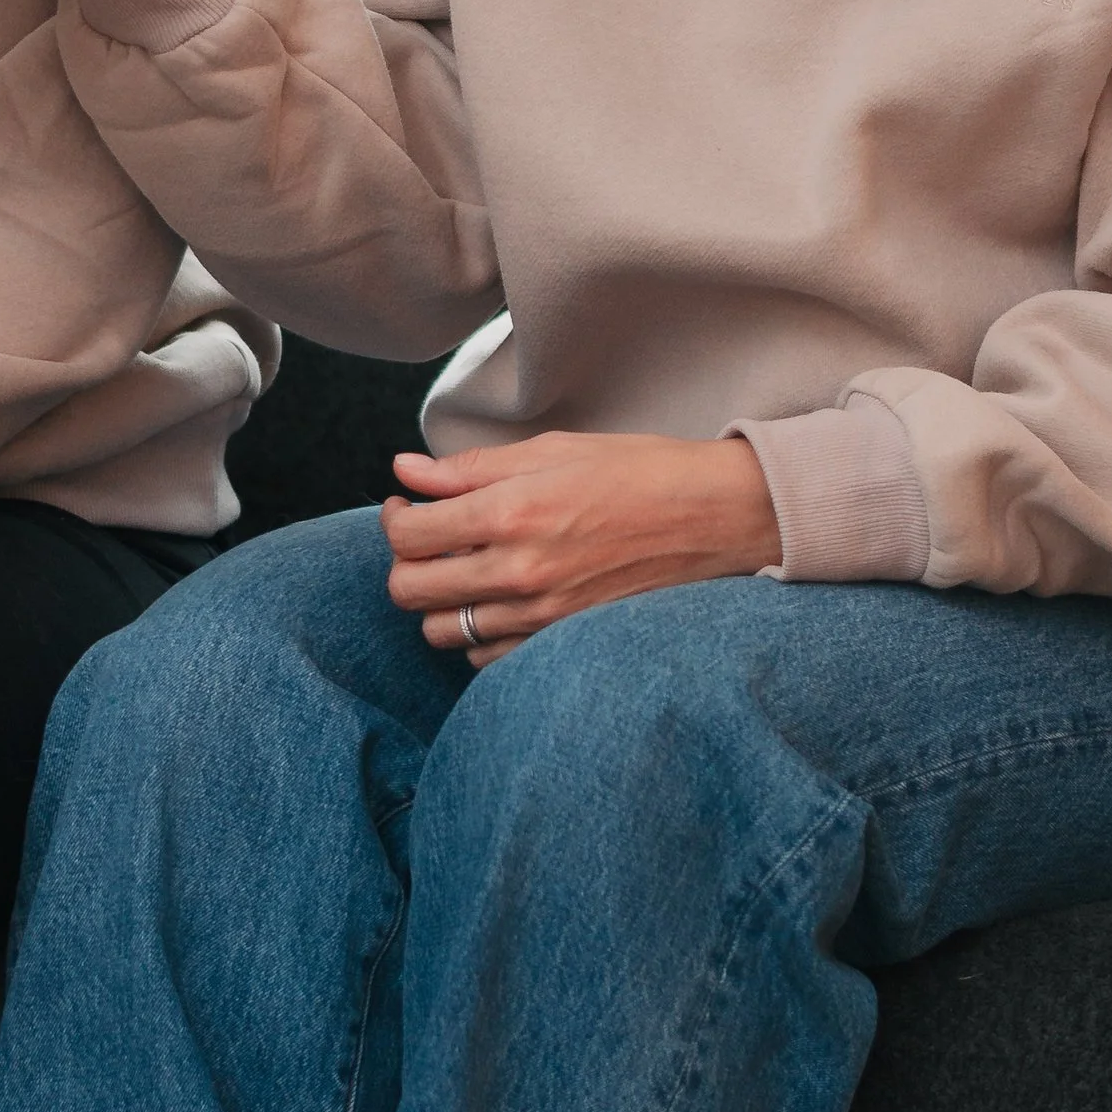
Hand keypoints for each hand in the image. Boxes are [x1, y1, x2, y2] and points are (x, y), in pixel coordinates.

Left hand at [382, 429, 784, 664]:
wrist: (715, 518)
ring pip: (441, 631)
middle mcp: (518, 572)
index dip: (396, 517)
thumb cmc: (638, 472)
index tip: (409, 504)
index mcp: (511, 513)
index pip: (408, 535)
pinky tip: (499, 599)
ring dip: (438, 601)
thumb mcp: (552, 451)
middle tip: (426, 536)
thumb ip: (471, 468)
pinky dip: (478, 634)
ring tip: (463, 569)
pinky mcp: (562, 643)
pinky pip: (485, 660)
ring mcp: (541, 617)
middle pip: (409, 590)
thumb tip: (406, 470)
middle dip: (405, 562)